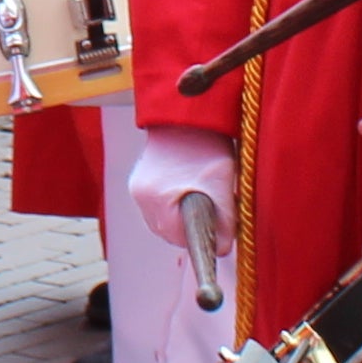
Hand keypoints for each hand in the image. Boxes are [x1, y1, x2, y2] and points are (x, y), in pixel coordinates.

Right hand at [122, 124, 232, 258]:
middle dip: (194, 229)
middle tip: (216, 216)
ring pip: (164, 220)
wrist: (188, 114)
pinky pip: (158, 206)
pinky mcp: (139, 182)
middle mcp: (141, 197)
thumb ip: (224, 220)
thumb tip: (223, 248)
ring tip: (204, 200)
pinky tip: (189, 192)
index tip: (220, 237)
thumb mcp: (221, 184)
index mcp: (157, 199)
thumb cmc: (205, 146)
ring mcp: (137, 189)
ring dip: (183, 218)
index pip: (181, 239)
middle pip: (169, 232)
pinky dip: (174, 205)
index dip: (203, 241)